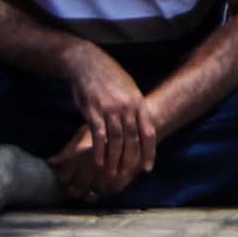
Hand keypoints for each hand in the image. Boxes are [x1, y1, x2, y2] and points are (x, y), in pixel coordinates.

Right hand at [53, 48, 155, 197]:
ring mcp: (110, 109)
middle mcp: (127, 107)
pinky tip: (99, 162)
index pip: (148, 132)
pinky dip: (100, 151)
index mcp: (138, 102)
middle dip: (130, 159)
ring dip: (114, 159)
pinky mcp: (93, 111)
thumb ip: (135, 109)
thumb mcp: (129, 90)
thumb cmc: (110, 78)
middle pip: (132, 139)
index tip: (148, 168)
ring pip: (116, 140)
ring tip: (112, 173)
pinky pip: (99, 135)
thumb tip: (141, 130)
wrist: (88, 63)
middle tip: (126, 173)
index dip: (149, 151)